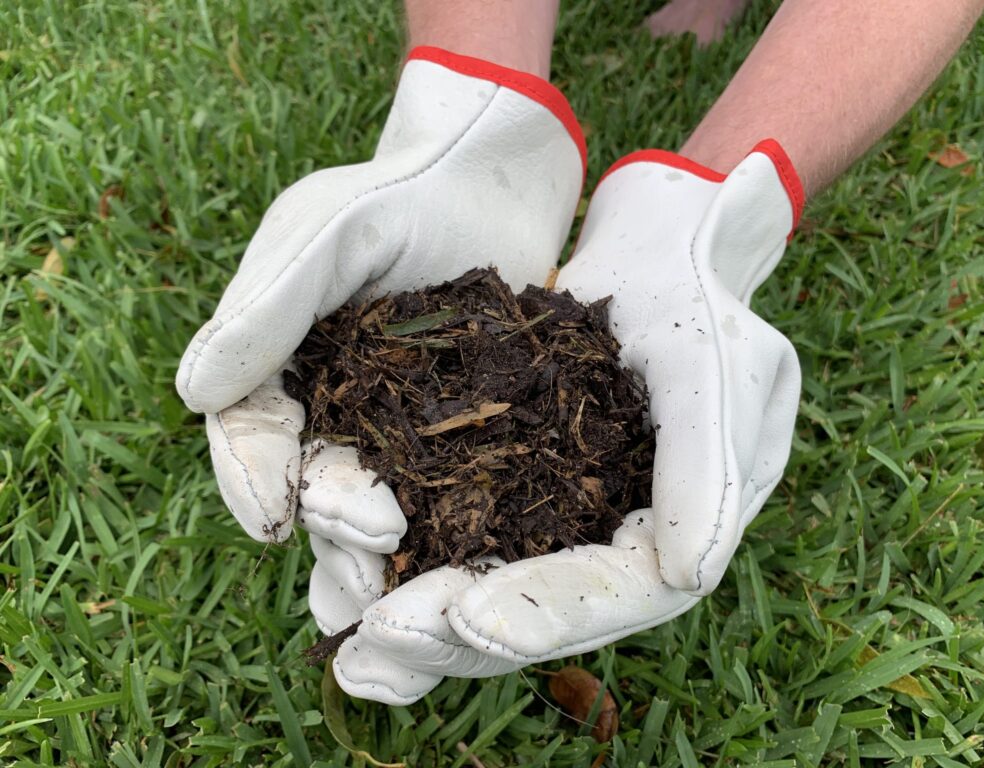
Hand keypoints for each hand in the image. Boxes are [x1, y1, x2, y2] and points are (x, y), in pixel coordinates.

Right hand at [175, 47, 584, 541]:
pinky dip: (450, 530)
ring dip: (379, 549)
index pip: (250, 431)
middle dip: (331, 520)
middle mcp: (332, 405)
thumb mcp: (326, 234)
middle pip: (314, 479)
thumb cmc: (400, 192)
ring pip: (376, 499)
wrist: (491, 178)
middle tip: (370, 547)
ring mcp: (398, 425)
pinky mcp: (464, 432)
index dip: (253, 475)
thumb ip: (268, 305)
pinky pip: (449, 489)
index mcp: (280, 364)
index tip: (270, 515)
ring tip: (397, 591)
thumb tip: (194, 394)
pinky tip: (463, 569)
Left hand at [313, 141, 803, 703]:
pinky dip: (409, 563)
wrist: (656, 254)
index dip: (544, 615)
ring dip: (423, 625)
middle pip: (538, 614)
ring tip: (351, 651)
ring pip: (489, 590)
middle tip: (379, 644)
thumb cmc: (696, 304)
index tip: (466, 620)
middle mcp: (613, 546)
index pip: (613, 595)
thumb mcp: (714, 373)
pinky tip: (348, 583)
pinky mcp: (513, 488)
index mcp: (676, 535)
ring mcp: (560, 521)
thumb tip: (687, 577)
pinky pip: (460, 540)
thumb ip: (707, 471)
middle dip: (460, 635)